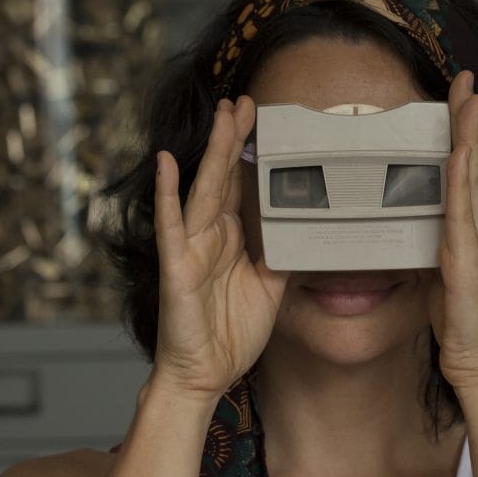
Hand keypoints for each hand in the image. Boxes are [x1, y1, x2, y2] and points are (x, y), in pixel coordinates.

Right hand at [150, 96, 288, 401]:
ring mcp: (191, 250)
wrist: (203, 376)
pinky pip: (172, 227)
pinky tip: (169, 163)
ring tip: (223, 114)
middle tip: (245, 100)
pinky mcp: (177, 269)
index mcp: (229, 241)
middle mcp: (208, 239)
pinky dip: (168, 194)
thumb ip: (282, 257)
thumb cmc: (229, 335)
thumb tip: (309, 230)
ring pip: (203, 191)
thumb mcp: (270, 289)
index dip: (249, 154)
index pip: (239, 187)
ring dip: (213, 152)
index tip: (262, 119)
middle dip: (234, 139)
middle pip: (222, 179)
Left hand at [425, 71, 477, 392]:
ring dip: (467, 135)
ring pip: (469, 178)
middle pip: (471, 164)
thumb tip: (407, 242)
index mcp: (467, 234)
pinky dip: (462, 180)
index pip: (462, 176)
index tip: (457, 101)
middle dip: (468, 119)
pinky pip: (462, 212)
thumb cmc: (464, 329)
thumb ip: (428, 257)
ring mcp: (475, 244)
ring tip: (467, 97)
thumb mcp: (438, 283)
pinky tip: (459, 153)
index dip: (461, 136)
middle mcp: (476, 231)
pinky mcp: (468, 262)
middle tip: (465, 79)